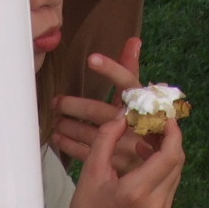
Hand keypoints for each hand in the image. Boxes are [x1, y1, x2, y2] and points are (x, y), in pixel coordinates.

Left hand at [52, 40, 162, 174]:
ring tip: (55, 119)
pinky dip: (68, 144)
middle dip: (73, 105)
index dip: (110, 70)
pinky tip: (58, 137)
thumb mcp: (139, 99)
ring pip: (88, 133)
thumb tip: (133, 41)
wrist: (153, 166)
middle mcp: (133, 125)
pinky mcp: (113, 164)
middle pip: (98, 110)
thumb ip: (132, 71)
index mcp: (142, 106)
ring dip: (68, 125)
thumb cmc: (143, 125)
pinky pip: (85, 153)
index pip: (127, 83)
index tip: (91, 59)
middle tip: (56, 102)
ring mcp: (123, 147)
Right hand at [58, 56, 183, 207]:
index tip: (163, 115)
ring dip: (167, 150)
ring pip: (176, 170)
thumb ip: (106, 139)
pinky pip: (170, 181)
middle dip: (170, 137)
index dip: (172, 132)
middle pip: (177, 160)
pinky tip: (145, 156)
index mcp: (137, 192)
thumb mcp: (91, 172)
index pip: (169, 155)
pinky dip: (163, 164)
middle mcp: (156, 203)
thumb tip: (123, 114)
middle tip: (155, 121)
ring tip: (148, 135)